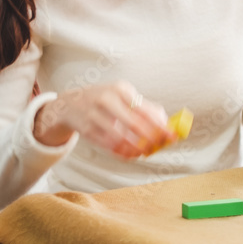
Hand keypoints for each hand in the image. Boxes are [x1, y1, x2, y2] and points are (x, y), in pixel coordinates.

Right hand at [34, 81, 173, 158]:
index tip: (171, 136)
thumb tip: (166, 123)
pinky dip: (122, 152)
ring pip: (120, 138)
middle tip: (160, 147)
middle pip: (134, 124)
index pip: (145, 109)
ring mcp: (94, 115)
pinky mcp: (87, 130)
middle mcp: (106, 100)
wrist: (70, 104)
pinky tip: (131, 154)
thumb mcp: (123, 95)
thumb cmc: (105, 100)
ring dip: (136, 148)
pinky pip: (109, 145)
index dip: (160, 125)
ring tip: (145, 152)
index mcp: (120, 89)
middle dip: (150, 138)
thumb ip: (145, 107)